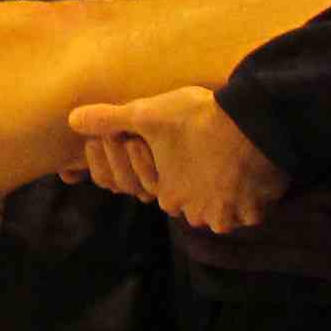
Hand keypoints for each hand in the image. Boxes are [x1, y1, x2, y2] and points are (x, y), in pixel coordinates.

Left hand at [65, 88, 287, 231]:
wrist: (254, 124)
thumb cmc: (197, 119)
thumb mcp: (147, 114)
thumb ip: (109, 119)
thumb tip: (72, 120)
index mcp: (169, 196)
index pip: (166, 189)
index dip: (173, 168)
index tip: (185, 147)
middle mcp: (197, 214)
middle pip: (195, 202)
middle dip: (200, 184)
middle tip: (207, 153)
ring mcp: (229, 216)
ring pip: (223, 208)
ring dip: (226, 190)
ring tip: (229, 159)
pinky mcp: (258, 211)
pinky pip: (252, 206)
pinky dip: (251, 192)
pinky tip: (250, 168)